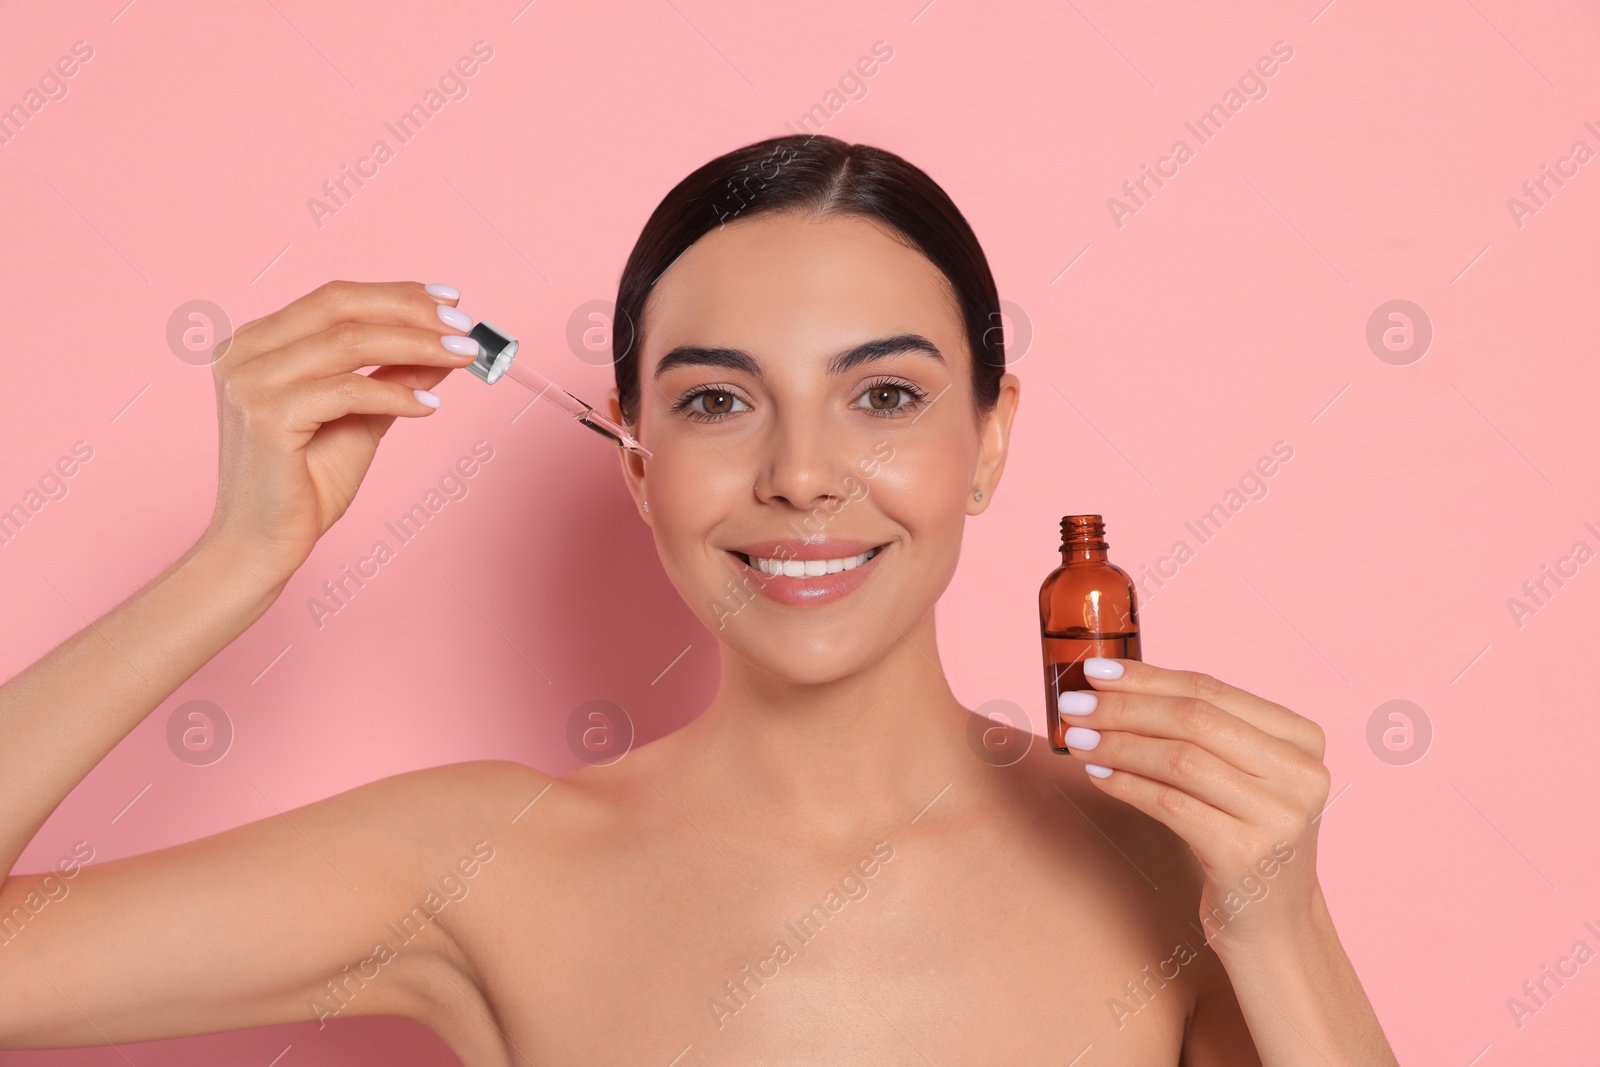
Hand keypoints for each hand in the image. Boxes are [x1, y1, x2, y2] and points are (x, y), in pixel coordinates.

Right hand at [198, 280, 476, 586]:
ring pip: (350, 343)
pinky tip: (430, 407)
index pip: (335, 298)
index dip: (397, 294)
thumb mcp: (360, 418)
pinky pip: (348, 391)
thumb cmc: (303, 485)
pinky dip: (396, 395)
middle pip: (341, 306)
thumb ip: (392, 378)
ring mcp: (250, 382)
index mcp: (258, 343)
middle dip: (412, 311)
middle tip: (465, 323)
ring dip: (417, 346)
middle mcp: (245, 353)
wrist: (262, 544)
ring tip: (463, 357)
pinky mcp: (266, 416)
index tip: (451, 299)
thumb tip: (443, 349)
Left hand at [1058, 658, 1331, 948]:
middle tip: (1073, 706)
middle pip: (1195, 720)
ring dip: (1118, 745)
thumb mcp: (1240, 777)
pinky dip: (1127, 785)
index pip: (1212, 691)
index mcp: (1303, 740)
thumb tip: (1112, 687)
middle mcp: (1303, 774)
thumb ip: (1201, 731)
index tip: (1095, 671)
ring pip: (1180, 759)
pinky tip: (1098, 776)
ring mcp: (1280, 817)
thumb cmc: (1242, 836)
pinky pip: (1171, 804)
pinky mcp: (1248, 855)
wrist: (1273, 925)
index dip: (1148, 677)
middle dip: (1125, 708)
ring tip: (1077, 740)